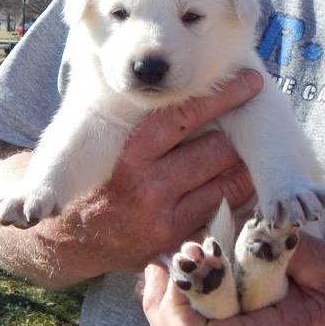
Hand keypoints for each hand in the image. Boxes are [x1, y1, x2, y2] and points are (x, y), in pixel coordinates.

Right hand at [60, 69, 261, 272]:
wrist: (75, 240)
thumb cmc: (99, 186)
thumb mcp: (114, 151)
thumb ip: (150, 130)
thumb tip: (199, 102)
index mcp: (131, 157)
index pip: (184, 117)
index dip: (221, 96)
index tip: (248, 81)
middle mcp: (149, 187)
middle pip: (216, 150)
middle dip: (234, 137)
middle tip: (245, 126)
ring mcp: (168, 220)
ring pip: (229, 184)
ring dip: (241, 168)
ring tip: (244, 157)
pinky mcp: (180, 243)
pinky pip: (225, 215)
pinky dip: (237, 199)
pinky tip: (238, 188)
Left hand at [143, 232, 324, 325]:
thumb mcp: (323, 262)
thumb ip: (268, 245)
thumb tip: (222, 230)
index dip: (174, 304)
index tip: (177, 265)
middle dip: (162, 307)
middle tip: (160, 268)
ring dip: (175, 314)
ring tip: (175, 276)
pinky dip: (196, 324)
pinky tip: (202, 295)